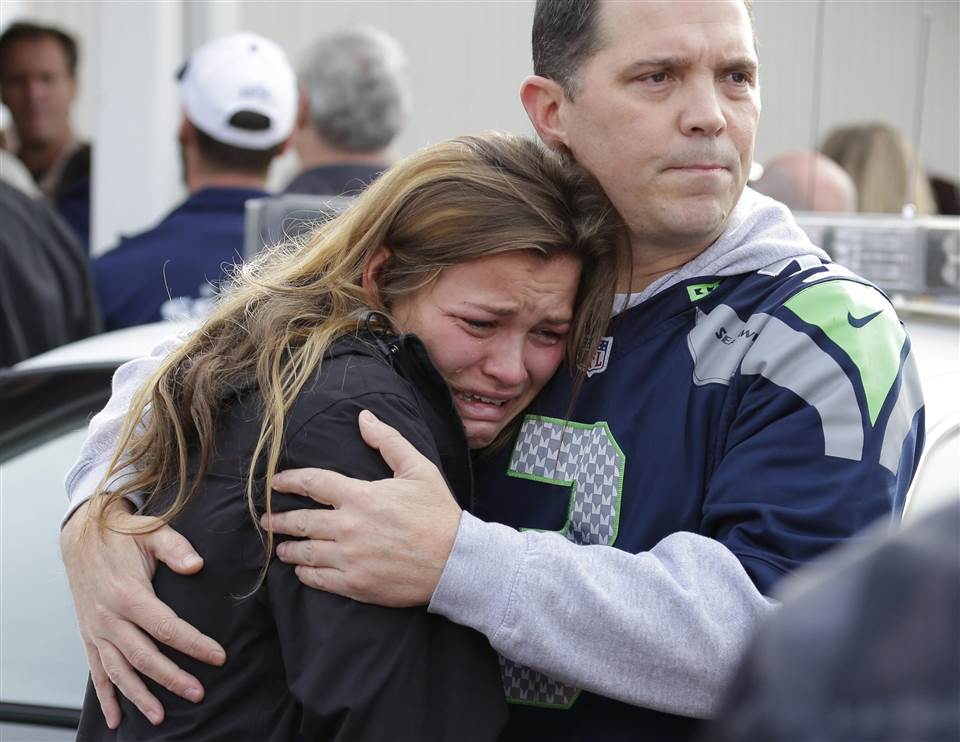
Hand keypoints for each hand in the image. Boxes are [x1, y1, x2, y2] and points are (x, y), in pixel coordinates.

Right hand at [60, 499, 225, 727]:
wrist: (81, 534)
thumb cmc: (123, 533)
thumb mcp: (152, 531)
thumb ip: (176, 548)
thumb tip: (197, 565)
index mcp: (128, 594)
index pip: (167, 628)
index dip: (194, 644)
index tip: (218, 657)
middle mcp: (109, 618)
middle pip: (144, 657)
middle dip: (172, 678)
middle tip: (198, 693)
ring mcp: (96, 630)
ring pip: (119, 672)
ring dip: (140, 696)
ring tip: (161, 717)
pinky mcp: (88, 635)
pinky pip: (96, 672)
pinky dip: (106, 697)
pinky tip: (116, 718)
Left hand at [264, 409, 462, 606]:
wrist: (456, 562)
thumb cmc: (438, 514)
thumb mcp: (418, 469)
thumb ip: (388, 441)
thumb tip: (363, 417)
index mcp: (361, 495)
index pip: (313, 483)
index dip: (290, 481)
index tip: (276, 482)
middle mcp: (349, 527)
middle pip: (301, 521)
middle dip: (278, 520)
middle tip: (266, 520)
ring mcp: (350, 558)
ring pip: (305, 552)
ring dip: (288, 548)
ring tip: (280, 547)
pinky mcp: (356, 585)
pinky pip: (319, 579)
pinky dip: (305, 573)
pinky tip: (302, 569)